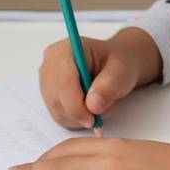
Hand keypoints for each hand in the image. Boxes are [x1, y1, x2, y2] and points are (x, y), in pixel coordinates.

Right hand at [39, 27, 162, 128]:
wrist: (114, 66)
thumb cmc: (117, 64)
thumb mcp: (122, 71)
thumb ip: (109, 87)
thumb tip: (92, 106)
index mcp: (67, 49)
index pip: (63, 81)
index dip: (75, 105)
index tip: (92, 119)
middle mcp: (51, 62)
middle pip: (56, 98)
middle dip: (78, 113)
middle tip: (99, 118)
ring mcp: (47, 79)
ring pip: (56, 109)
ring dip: (78, 118)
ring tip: (98, 107)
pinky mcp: (49, 94)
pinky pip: (57, 115)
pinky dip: (74, 120)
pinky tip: (87, 111)